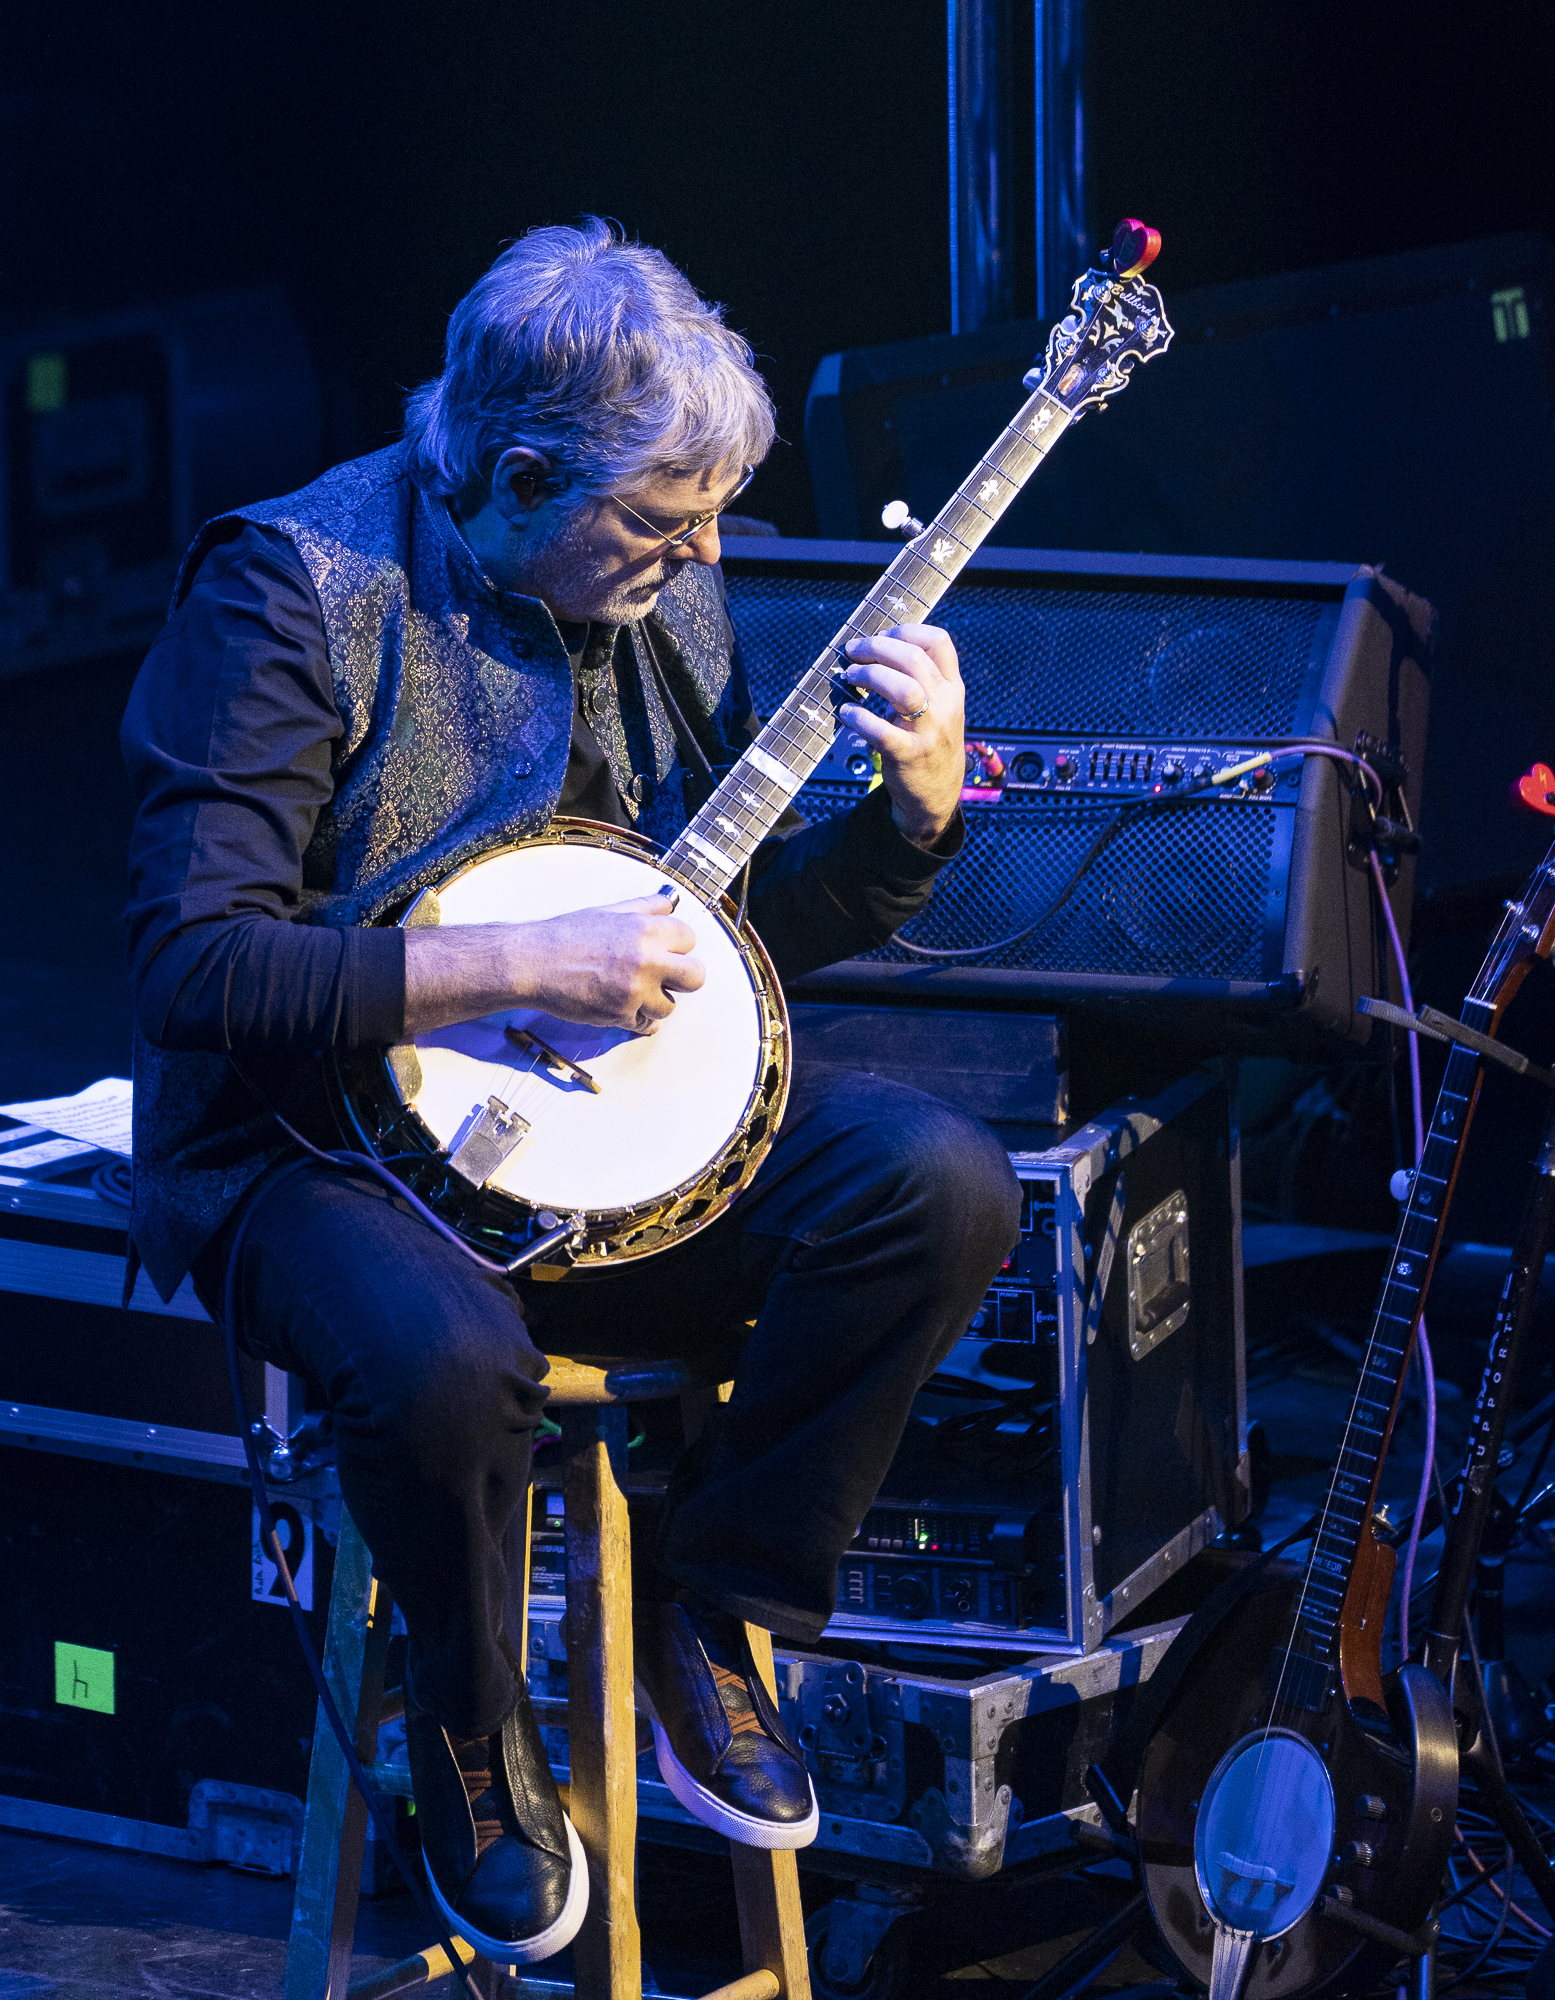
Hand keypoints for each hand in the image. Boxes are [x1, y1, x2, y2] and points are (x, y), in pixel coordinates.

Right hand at [519, 895, 705, 1032]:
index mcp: (646, 929)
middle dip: (683, 978)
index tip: (666, 950)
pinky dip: (639, 1019)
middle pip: (695, 976)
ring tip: (634, 990)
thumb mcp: (610, 911)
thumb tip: (670, 904)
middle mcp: (646, 960)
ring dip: (656, 1001)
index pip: (690, 939)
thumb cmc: (567, 936)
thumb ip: (645, 908)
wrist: (534, 962)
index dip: (677, 946)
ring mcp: (635, 991)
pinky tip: (626, 1006)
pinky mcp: (621, 1014)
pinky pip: (647, 1025)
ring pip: (670, 1006)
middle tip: (667, 977)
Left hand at [838, 623, 964, 845]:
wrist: (937, 795)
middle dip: (877, 648)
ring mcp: (930, 731)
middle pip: (914, 659)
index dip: (906, 631)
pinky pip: (881, 730)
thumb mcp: (939, 707)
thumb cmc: (930, 744)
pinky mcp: (909, 755)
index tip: (882, 635)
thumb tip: (875, 649)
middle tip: (853, 652)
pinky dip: (859, 717)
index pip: (939, 642)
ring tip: (850, 677)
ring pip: (903, 689)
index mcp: (952, 687)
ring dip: (870, 676)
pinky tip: (847, 712)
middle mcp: (945, 705)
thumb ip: (920, 680)